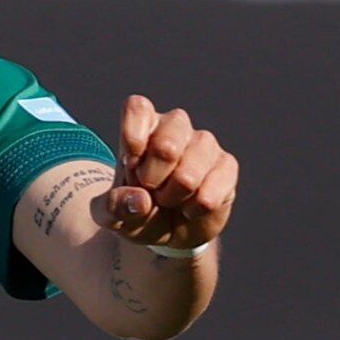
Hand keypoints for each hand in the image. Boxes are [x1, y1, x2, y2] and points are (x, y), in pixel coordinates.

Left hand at [107, 94, 236, 253]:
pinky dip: (193, 210)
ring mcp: (204, 144)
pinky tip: (190, 208)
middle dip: (151, 180)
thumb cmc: (136, 211)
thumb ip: (115, 206)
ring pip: (187, 177)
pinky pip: (208, 195)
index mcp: (143, 126)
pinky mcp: (227, 166)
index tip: (130, 163)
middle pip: (165, 147)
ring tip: (168, 200)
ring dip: (172, 198)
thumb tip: (141, 200)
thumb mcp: (113, 214)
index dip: (133, 135)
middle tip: (149, 188)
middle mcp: (176, 127)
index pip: (138, 108)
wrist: (167, 230)